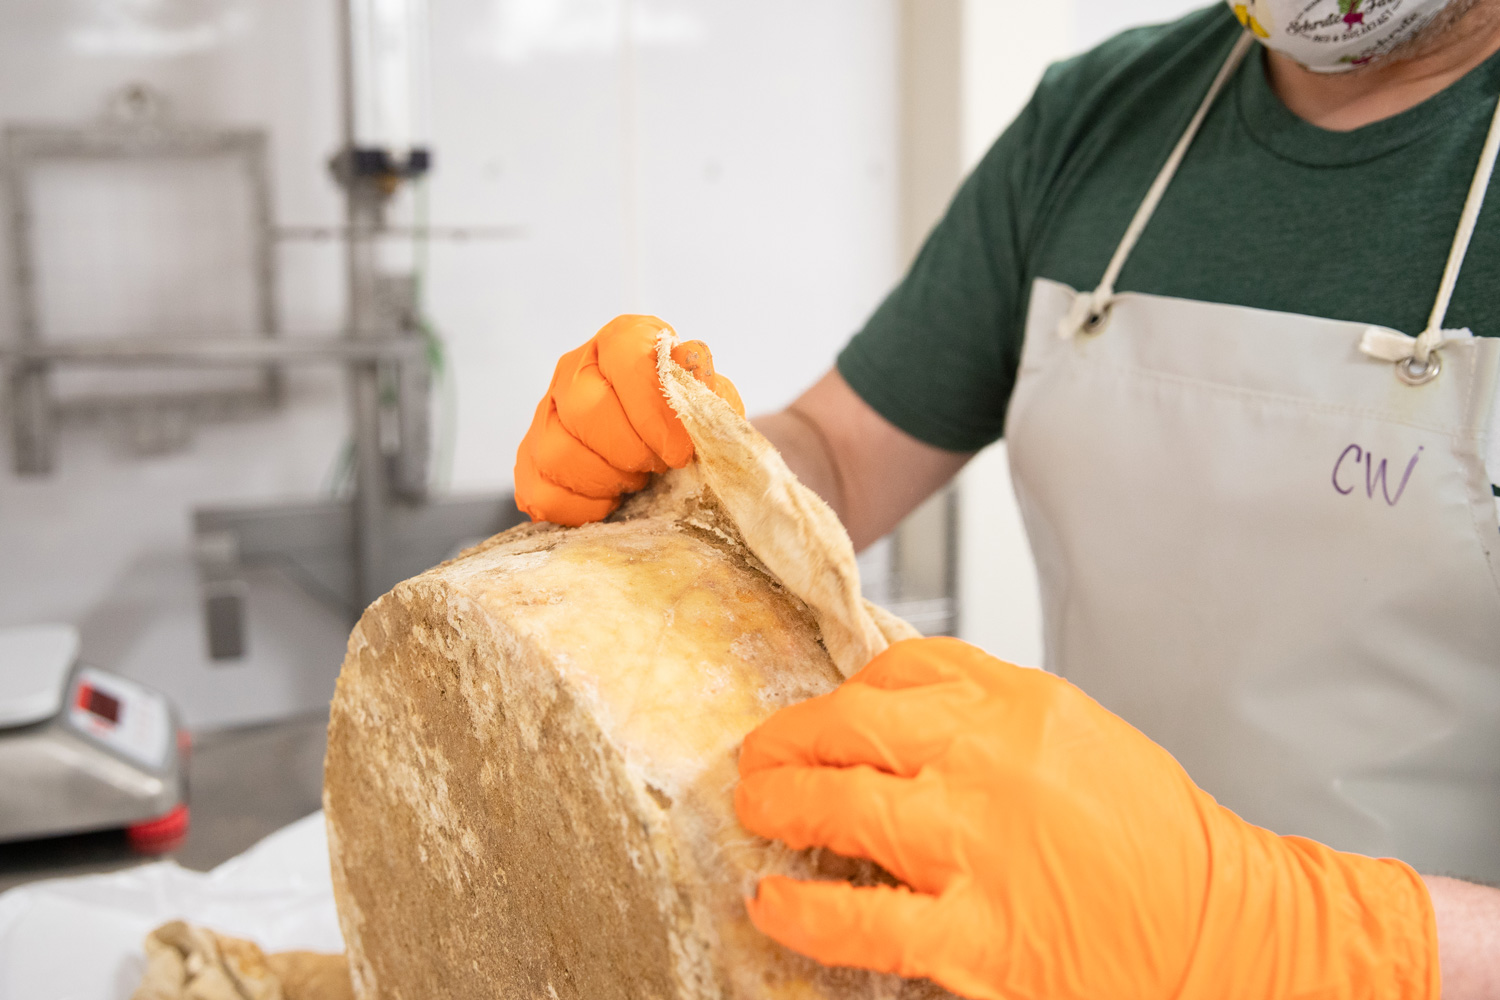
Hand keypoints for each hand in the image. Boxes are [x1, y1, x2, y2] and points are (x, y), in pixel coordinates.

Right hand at [514, 315, 742, 525]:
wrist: (665, 451)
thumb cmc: (686, 423)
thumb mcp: (710, 403)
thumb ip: (707, 390)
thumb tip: (690, 371)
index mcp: (622, 341)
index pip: (626, 359)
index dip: (654, 411)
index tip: (679, 451)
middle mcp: (576, 368)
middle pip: (586, 410)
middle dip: (631, 452)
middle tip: (657, 467)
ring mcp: (546, 412)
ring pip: (557, 452)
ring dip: (605, 479)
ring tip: (634, 480)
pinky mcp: (529, 458)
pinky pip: (539, 491)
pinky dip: (580, 508)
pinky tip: (609, 500)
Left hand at [735, 637, 1438, 999]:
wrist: (1227, 932)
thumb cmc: (1159, 839)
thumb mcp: (1080, 735)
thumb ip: (992, 713)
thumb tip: (902, 714)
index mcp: (1020, 705)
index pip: (902, 670)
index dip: (846, 692)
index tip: (825, 714)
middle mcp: (990, 762)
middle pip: (852, 727)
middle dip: (789, 740)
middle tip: (760, 758)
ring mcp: (976, 847)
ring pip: (843, 809)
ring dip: (781, 807)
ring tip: (756, 812)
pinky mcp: (976, 934)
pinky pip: (861, 919)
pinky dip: (804, 913)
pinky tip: (773, 904)